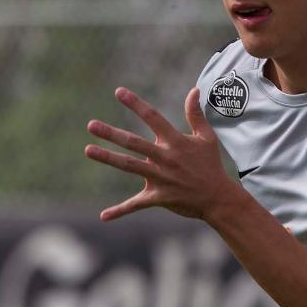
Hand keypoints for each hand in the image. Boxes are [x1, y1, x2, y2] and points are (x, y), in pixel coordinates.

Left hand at [85, 86, 236, 220]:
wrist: (218, 198)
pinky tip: (104, 216)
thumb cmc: (211, 165)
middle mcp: (165, 157)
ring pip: (129, 166)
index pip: (153, 117)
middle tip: (91, 125)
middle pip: (134, 142)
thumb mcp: (206, 137)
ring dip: (108, 158)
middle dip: (112, 133)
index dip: (136, 104)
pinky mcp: (159, 197)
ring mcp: (160, 177)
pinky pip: (136, 204)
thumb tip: (194, 90)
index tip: (118, 92)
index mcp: (175, 141)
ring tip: (88, 150)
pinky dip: (120, 211)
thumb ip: (196, 114)